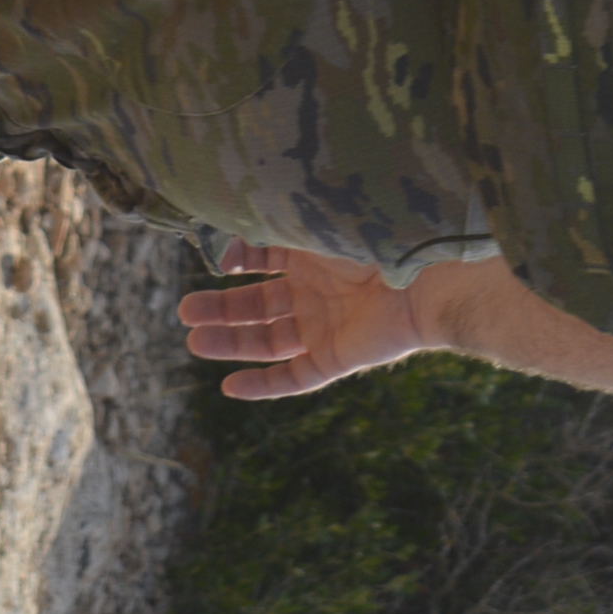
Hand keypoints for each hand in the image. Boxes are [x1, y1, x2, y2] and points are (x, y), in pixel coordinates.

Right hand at [178, 245, 434, 402]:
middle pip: (259, 305)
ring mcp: (327, 326)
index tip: (217, 259)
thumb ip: (271, 226)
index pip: (264, 258)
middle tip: (185, 312)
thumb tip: (225, 234)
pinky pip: (295, 378)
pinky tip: (229, 388)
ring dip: (231, 343)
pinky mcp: (338, 357)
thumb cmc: (374, 240)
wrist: (427, 277)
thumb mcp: (316, 225)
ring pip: (269, 341)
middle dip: (220, 309)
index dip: (237, 260)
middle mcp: (318, 291)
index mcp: (315, 253)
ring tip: (195, 340)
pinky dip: (264, 386)